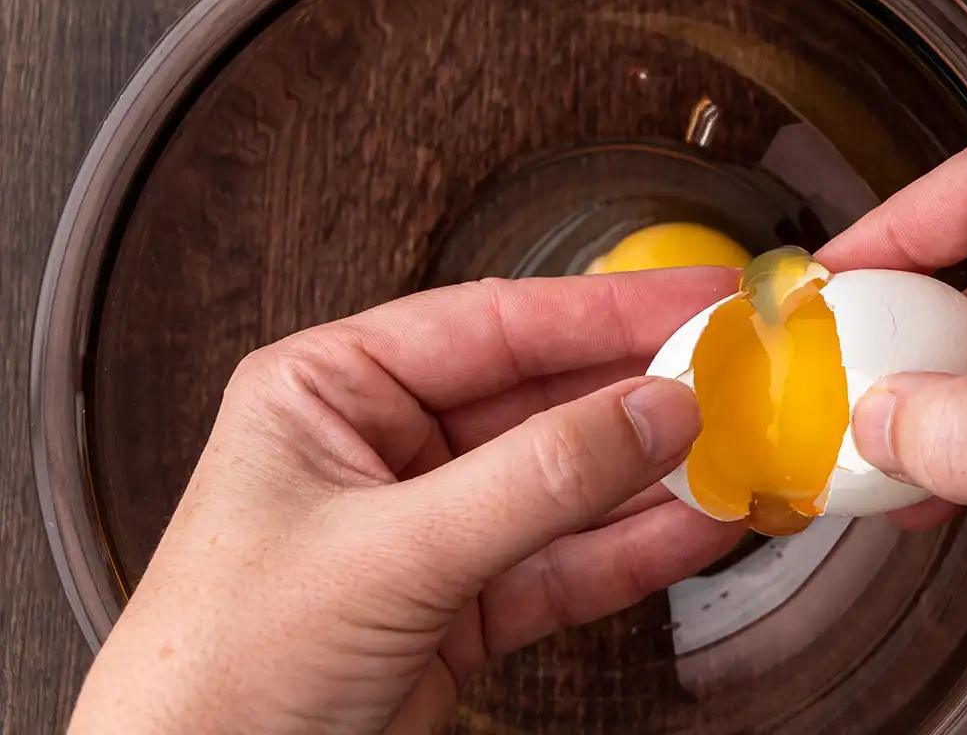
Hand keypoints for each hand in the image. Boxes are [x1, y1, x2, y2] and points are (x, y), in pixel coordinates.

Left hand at [70, 272, 743, 734]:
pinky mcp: (462, 605)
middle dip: (642, 396)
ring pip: (567, 483)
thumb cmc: (218, 675)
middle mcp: (382, 446)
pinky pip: (568, 561)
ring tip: (739, 455)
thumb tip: (652, 412)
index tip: (697, 301)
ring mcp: (429, 527)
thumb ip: (534, 481)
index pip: (494, 324)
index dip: (607, 310)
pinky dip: (636, 549)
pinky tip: (699, 526)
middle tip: (737, 380)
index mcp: (330, 390)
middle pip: (542, 398)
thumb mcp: (389, 555)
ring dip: (655, 476)